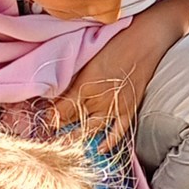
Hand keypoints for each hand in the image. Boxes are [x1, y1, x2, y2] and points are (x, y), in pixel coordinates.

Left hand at [52, 0, 188, 144]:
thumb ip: (73, 77)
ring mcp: (114, 107)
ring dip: (78, 137)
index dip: (50, 117)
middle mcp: (97, 100)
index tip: (42, 122)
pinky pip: (118, 132)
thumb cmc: (115, 41)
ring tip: (66, 143)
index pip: (60, 110)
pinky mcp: (129, 109)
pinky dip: (109, 142)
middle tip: (49, 134)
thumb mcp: (88, 57)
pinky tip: (100, 148)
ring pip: (91, 129)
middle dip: (60, 127)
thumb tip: (57, 91)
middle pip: (72, 120)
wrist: (145, 40)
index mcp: (84, 85)